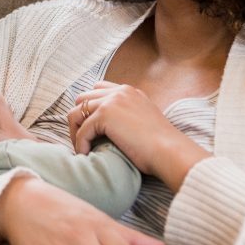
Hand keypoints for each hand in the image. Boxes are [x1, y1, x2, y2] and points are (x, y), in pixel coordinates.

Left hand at [69, 82, 208, 188]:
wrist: (169, 151)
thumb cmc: (159, 145)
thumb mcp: (143, 121)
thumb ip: (126, 116)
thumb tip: (107, 128)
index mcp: (129, 91)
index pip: (97, 90)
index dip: (90, 109)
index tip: (91, 129)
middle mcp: (119, 91)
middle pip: (83, 99)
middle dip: (79, 119)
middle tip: (83, 140)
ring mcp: (112, 101)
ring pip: (76, 112)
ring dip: (75, 132)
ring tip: (83, 149)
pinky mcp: (105, 114)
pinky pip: (82, 130)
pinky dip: (80, 144)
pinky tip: (87, 155)